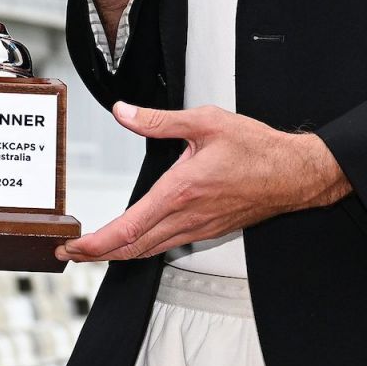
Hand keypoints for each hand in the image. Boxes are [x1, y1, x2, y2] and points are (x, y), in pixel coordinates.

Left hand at [56, 102, 349, 262]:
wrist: (295, 173)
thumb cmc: (257, 149)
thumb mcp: (205, 122)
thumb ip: (158, 120)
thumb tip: (124, 113)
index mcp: (180, 191)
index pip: (128, 228)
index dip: (96, 244)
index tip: (74, 248)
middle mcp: (187, 216)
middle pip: (133, 248)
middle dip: (98, 253)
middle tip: (71, 253)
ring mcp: (200, 227)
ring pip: (151, 250)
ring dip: (120, 253)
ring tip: (95, 250)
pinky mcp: (211, 229)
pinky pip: (170, 244)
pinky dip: (145, 247)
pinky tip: (137, 241)